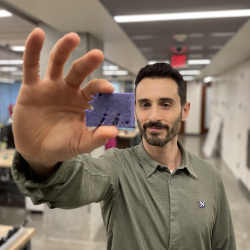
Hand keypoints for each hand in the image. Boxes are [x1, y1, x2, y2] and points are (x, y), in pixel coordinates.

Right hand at [13, 28, 117, 167]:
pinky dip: (33, 50)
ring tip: (73, 37)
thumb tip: (115, 131)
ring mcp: (51, 87)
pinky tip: (37, 35)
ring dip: (64, 49)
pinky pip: (31, 66)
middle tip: (98, 55)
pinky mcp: (32, 88)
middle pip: (79, 72)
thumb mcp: (80, 144)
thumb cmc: (63, 145)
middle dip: (88, 63)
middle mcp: (69, 90)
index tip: (110, 89)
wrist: (38, 150)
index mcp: (84, 102)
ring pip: (57, 63)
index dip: (102, 88)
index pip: (95, 90)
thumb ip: (96, 138)